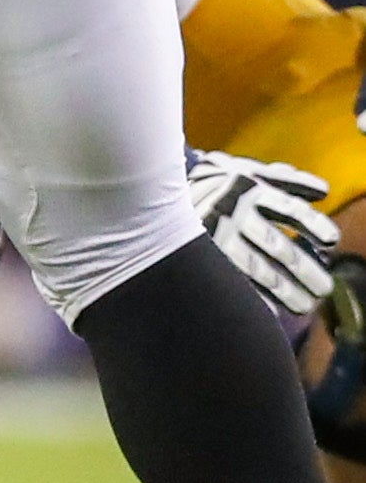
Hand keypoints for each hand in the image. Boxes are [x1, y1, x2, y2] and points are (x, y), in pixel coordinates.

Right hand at [191, 150, 340, 314]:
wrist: (150, 187)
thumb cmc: (212, 181)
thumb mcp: (245, 171)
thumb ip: (284, 180)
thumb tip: (322, 191)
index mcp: (248, 188)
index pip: (290, 210)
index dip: (314, 226)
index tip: (331, 242)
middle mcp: (232, 211)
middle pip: (278, 247)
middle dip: (306, 271)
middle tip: (324, 290)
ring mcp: (214, 234)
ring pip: (258, 270)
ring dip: (285, 291)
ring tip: (305, 306)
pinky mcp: (199, 252)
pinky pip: (231, 281)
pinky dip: (254, 299)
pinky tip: (271, 312)